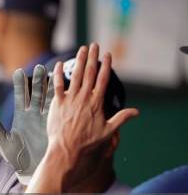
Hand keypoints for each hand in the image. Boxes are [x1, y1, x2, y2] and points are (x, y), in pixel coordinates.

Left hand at [0, 64, 53, 183]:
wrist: (32, 171)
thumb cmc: (18, 158)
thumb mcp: (4, 143)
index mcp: (21, 118)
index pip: (20, 97)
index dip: (20, 85)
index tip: (19, 71)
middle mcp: (34, 116)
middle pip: (37, 94)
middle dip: (38, 81)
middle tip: (41, 67)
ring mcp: (46, 120)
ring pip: (51, 100)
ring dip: (53, 88)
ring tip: (55, 74)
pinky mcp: (56, 127)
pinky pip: (61, 112)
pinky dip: (64, 101)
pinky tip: (68, 90)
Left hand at [45, 44, 138, 188]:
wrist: (66, 149)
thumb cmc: (87, 142)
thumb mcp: (108, 131)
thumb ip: (121, 118)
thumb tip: (136, 112)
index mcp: (96, 102)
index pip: (103, 79)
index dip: (106, 66)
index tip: (108, 55)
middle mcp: (83, 98)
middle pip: (89, 73)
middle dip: (92, 58)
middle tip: (94, 45)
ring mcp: (70, 99)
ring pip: (75, 75)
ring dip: (78, 61)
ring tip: (81, 49)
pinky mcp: (57, 103)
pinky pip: (57, 85)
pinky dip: (58, 74)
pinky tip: (58, 64)